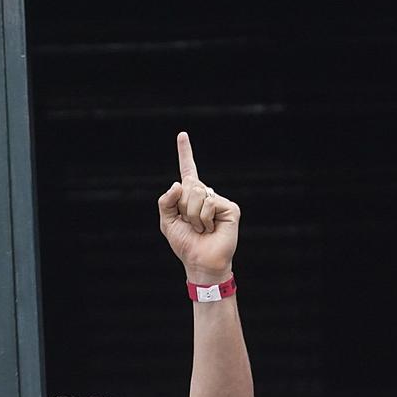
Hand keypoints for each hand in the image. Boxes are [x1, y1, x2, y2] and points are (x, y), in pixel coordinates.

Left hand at [157, 132, 239, 283]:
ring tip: (202, 229)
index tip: (182, 134)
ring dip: (193, 216)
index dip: (185, 153)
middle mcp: (206, 195)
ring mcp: (219, 200)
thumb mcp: (167, 222)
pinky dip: (204, 219)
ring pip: (198, 194)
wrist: (201, 262)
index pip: (188, 171)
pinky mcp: (230, 208)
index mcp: (191, 197)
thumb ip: (165, 201)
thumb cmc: (186, 244)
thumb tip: (178, 184)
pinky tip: (211, 229)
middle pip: (188, 186)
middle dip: (183, 208)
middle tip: (192, 225)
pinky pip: (209, 203)